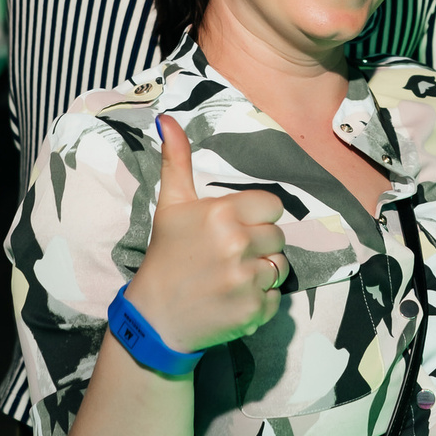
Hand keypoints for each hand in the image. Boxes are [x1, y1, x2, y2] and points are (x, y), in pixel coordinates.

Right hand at [129, 117, 289, 351]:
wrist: (155, 317)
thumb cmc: (166, 255)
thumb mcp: (171, 205)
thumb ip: (177, 160)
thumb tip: (167, 118)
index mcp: (222, 213)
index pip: (272, 206)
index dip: (257, 217)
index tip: (235, 228)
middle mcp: (237, 244)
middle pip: (278, 236)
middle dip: (259, 245)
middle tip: (229, 256)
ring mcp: (246, 280)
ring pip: (280, 267)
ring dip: (262, 272)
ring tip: (232, 277)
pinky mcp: (253, 311)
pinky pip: (276, 298)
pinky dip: (260, 300)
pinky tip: (233, 299)